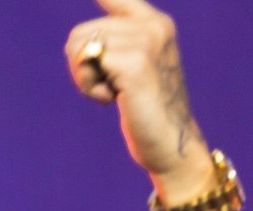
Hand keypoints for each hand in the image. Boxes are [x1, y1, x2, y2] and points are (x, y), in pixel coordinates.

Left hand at [65, 0, 214, 200]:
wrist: (173, 147)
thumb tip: (84, 41)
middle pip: (80, 33)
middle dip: (81, 67)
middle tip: (108, 89)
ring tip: (114, 95)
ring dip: (85, 80)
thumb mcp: (133, 69)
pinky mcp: (137, 64)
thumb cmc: (147, 111)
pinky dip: (90, 89)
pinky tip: (114, 101)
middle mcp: (154, 25)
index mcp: (153, 22)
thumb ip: (114, 44)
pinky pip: (88, 63)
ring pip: (80, 48)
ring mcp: (148, 43)